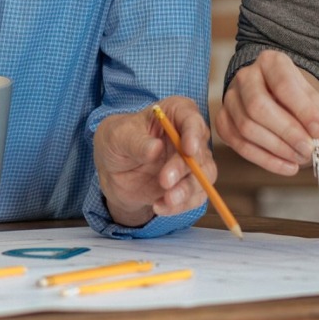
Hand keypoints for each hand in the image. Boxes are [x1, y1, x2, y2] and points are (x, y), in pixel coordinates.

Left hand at [94, 96, 215, 227]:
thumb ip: (136, 142)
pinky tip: (159, 206)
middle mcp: (190, 136)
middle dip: (183, 168)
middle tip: (164, 180)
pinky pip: (196, 196)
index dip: (193, 134)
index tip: (188, 149)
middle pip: (199, 152)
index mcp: (175, 113)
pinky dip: (181, 205)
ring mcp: (192, 162)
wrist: (114, 169)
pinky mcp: (189, 185)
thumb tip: (155, 149)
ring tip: (166, 200)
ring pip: (204, 176)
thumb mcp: (118, 136)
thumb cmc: (118, 141)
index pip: (192, 119)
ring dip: (187, 190)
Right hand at [215, 49, 318, 175]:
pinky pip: (239, 144)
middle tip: (307, 149)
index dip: (302, 110)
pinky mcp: (223, 120)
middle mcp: (245, 76)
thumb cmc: (295, 98)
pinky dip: (265, 160)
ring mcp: (230, 98)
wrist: (274, 97)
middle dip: (286, 132)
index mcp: (270, 62)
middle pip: (258, 107)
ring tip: (300, 158)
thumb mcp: (313, 100)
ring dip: (277, 149)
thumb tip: (317, 139)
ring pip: (246, 128)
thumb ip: (317, 117)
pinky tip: (286, 165)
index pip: (283, 85)